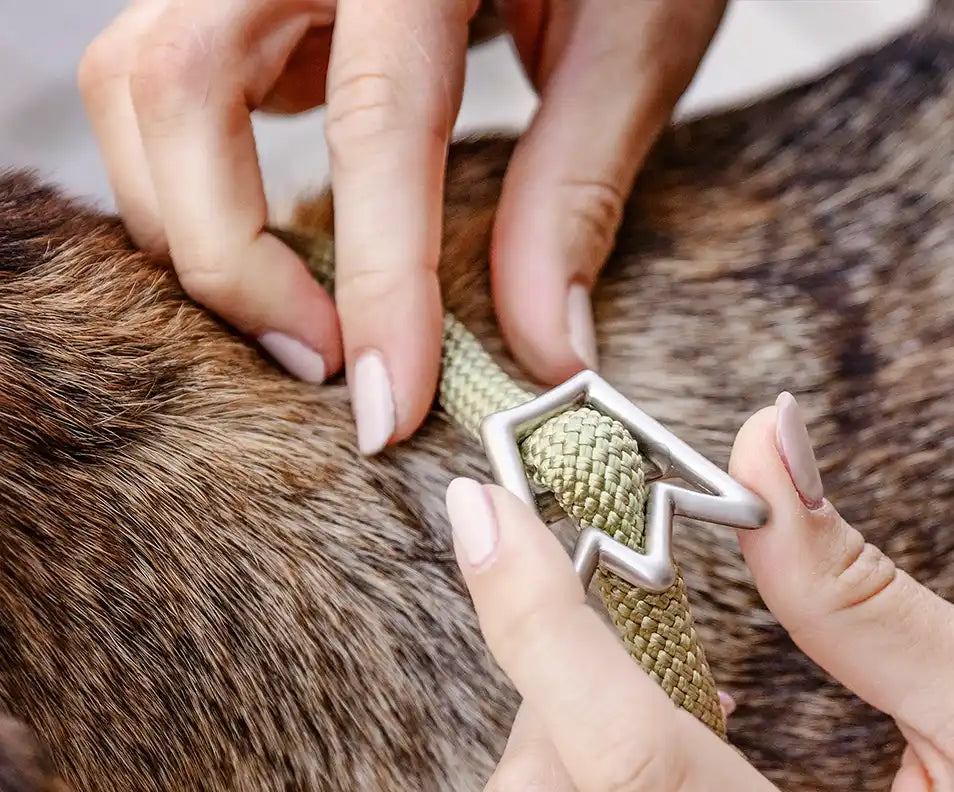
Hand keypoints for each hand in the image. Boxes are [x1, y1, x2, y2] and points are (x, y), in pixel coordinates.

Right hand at [79, 0, 725, 452]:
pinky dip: (196, 174)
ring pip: (139, 85)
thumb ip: (576, 191)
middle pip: (178, 91)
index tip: (388, 407)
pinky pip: (166, 79)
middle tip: (320, 362)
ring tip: (299, 313)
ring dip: (190, 222)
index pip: (373, 122)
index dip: (379, 284)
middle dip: (230, 259)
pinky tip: (281, 229)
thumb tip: (546, 350)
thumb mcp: (631, 39)